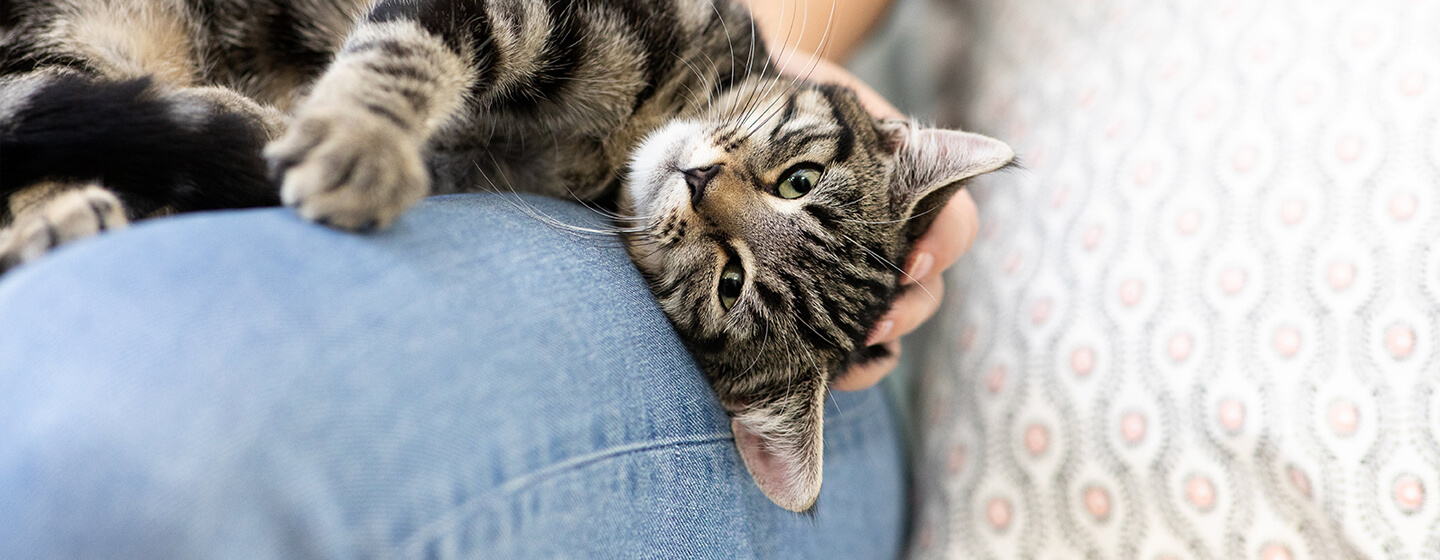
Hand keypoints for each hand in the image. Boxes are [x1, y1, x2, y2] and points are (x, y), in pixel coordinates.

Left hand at [770, 47, 982, 391]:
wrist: (747, 115)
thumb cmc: (792, 104)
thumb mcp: (818, 100)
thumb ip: (836, 106)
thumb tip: (842, 106)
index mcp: (911, 189)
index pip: (953, 225)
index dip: (941, 248)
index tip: (910, 262)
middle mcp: (898, 236)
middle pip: (929, 288)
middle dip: (907, 311)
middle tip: (873, 323)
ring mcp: (868, 273)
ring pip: (899, 322)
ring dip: (879, 345)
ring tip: (843, 359)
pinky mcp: (834, 304)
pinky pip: (864, 351)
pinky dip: (853, 368)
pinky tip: (825, 376)